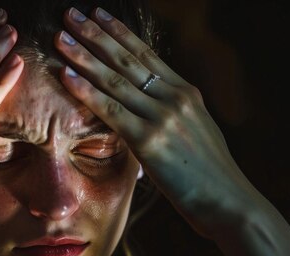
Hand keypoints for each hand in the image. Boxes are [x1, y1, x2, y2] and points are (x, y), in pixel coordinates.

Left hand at [55, 7, 256, 238]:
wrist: (229, 203)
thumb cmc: (209, 176)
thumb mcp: (195, 133)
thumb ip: (172, 115)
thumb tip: (148, 109)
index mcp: (186, 93)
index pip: (146, 55)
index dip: (119, 33)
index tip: (98, 15)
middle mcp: (175, 97)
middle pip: (127, 59)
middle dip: (95, 34)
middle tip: (71, 14)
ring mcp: (163, 116)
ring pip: (115, 79)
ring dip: (83, 56)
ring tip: (60, 38)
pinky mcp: (150, 140)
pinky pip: (111, 110)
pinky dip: (87, 91)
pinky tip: (67, 75)